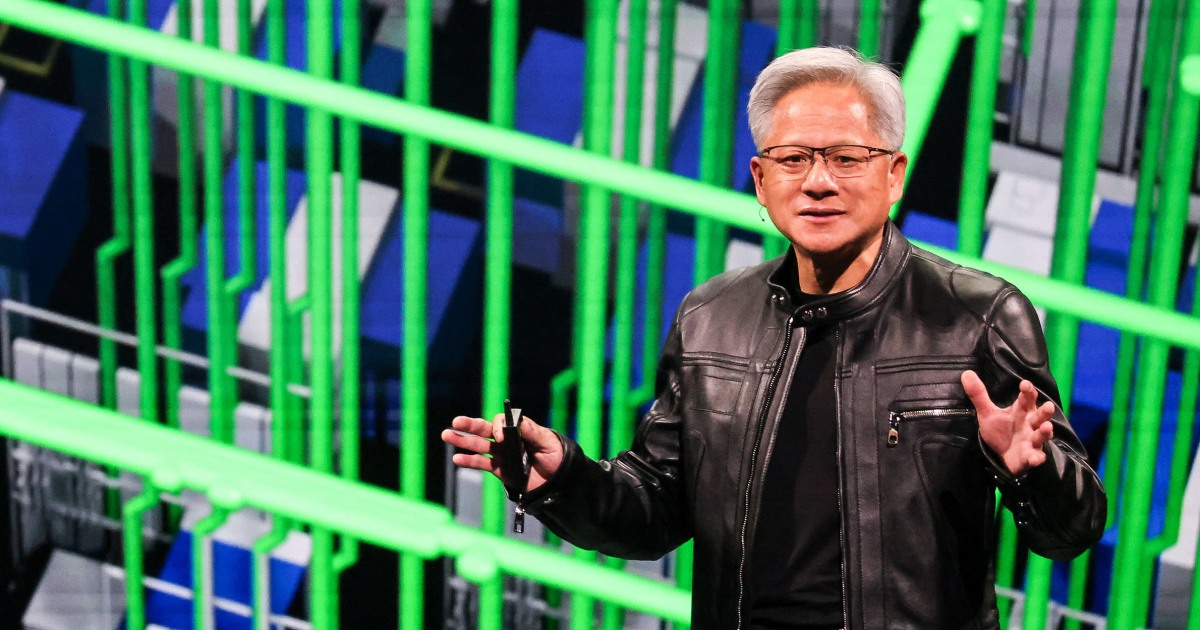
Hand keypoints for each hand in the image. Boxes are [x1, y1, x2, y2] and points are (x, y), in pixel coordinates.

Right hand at [440, 414, 563, 493]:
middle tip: (455, 421)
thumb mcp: (547, 442)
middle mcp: (507, 440)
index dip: (498, 427)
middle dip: (470, 426)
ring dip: (463, 441)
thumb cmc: (556, 457)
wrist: (558, 481)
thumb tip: (516, 420)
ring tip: (446, 435)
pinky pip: (482, 464)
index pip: (501, 422)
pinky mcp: (500, 470)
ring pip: (479, 446)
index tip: (500, 437)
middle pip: (485, 430)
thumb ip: (532, 431)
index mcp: (518, 430)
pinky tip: (457, 459)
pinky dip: (469, 461)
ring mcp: (502, 455)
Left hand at [961, 370, 1054, 476]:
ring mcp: (1032, 441)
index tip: (1025, 384)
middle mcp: (1030, 424)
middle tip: (1049, 405)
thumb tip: (966, 373)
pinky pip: (1036, 457)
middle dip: (1044, 412)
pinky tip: (1035, 458)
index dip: (1028, 391)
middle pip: (1039, 416)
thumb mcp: (987, 413)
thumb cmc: (1000, 431)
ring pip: (1041, 435)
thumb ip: (979, 395)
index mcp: (1021, 411)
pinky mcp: (1030, 456)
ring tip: (1047, 427)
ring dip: (1045, 432)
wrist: (1002, 456)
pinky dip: (1036, 457)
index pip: (1026, 399)